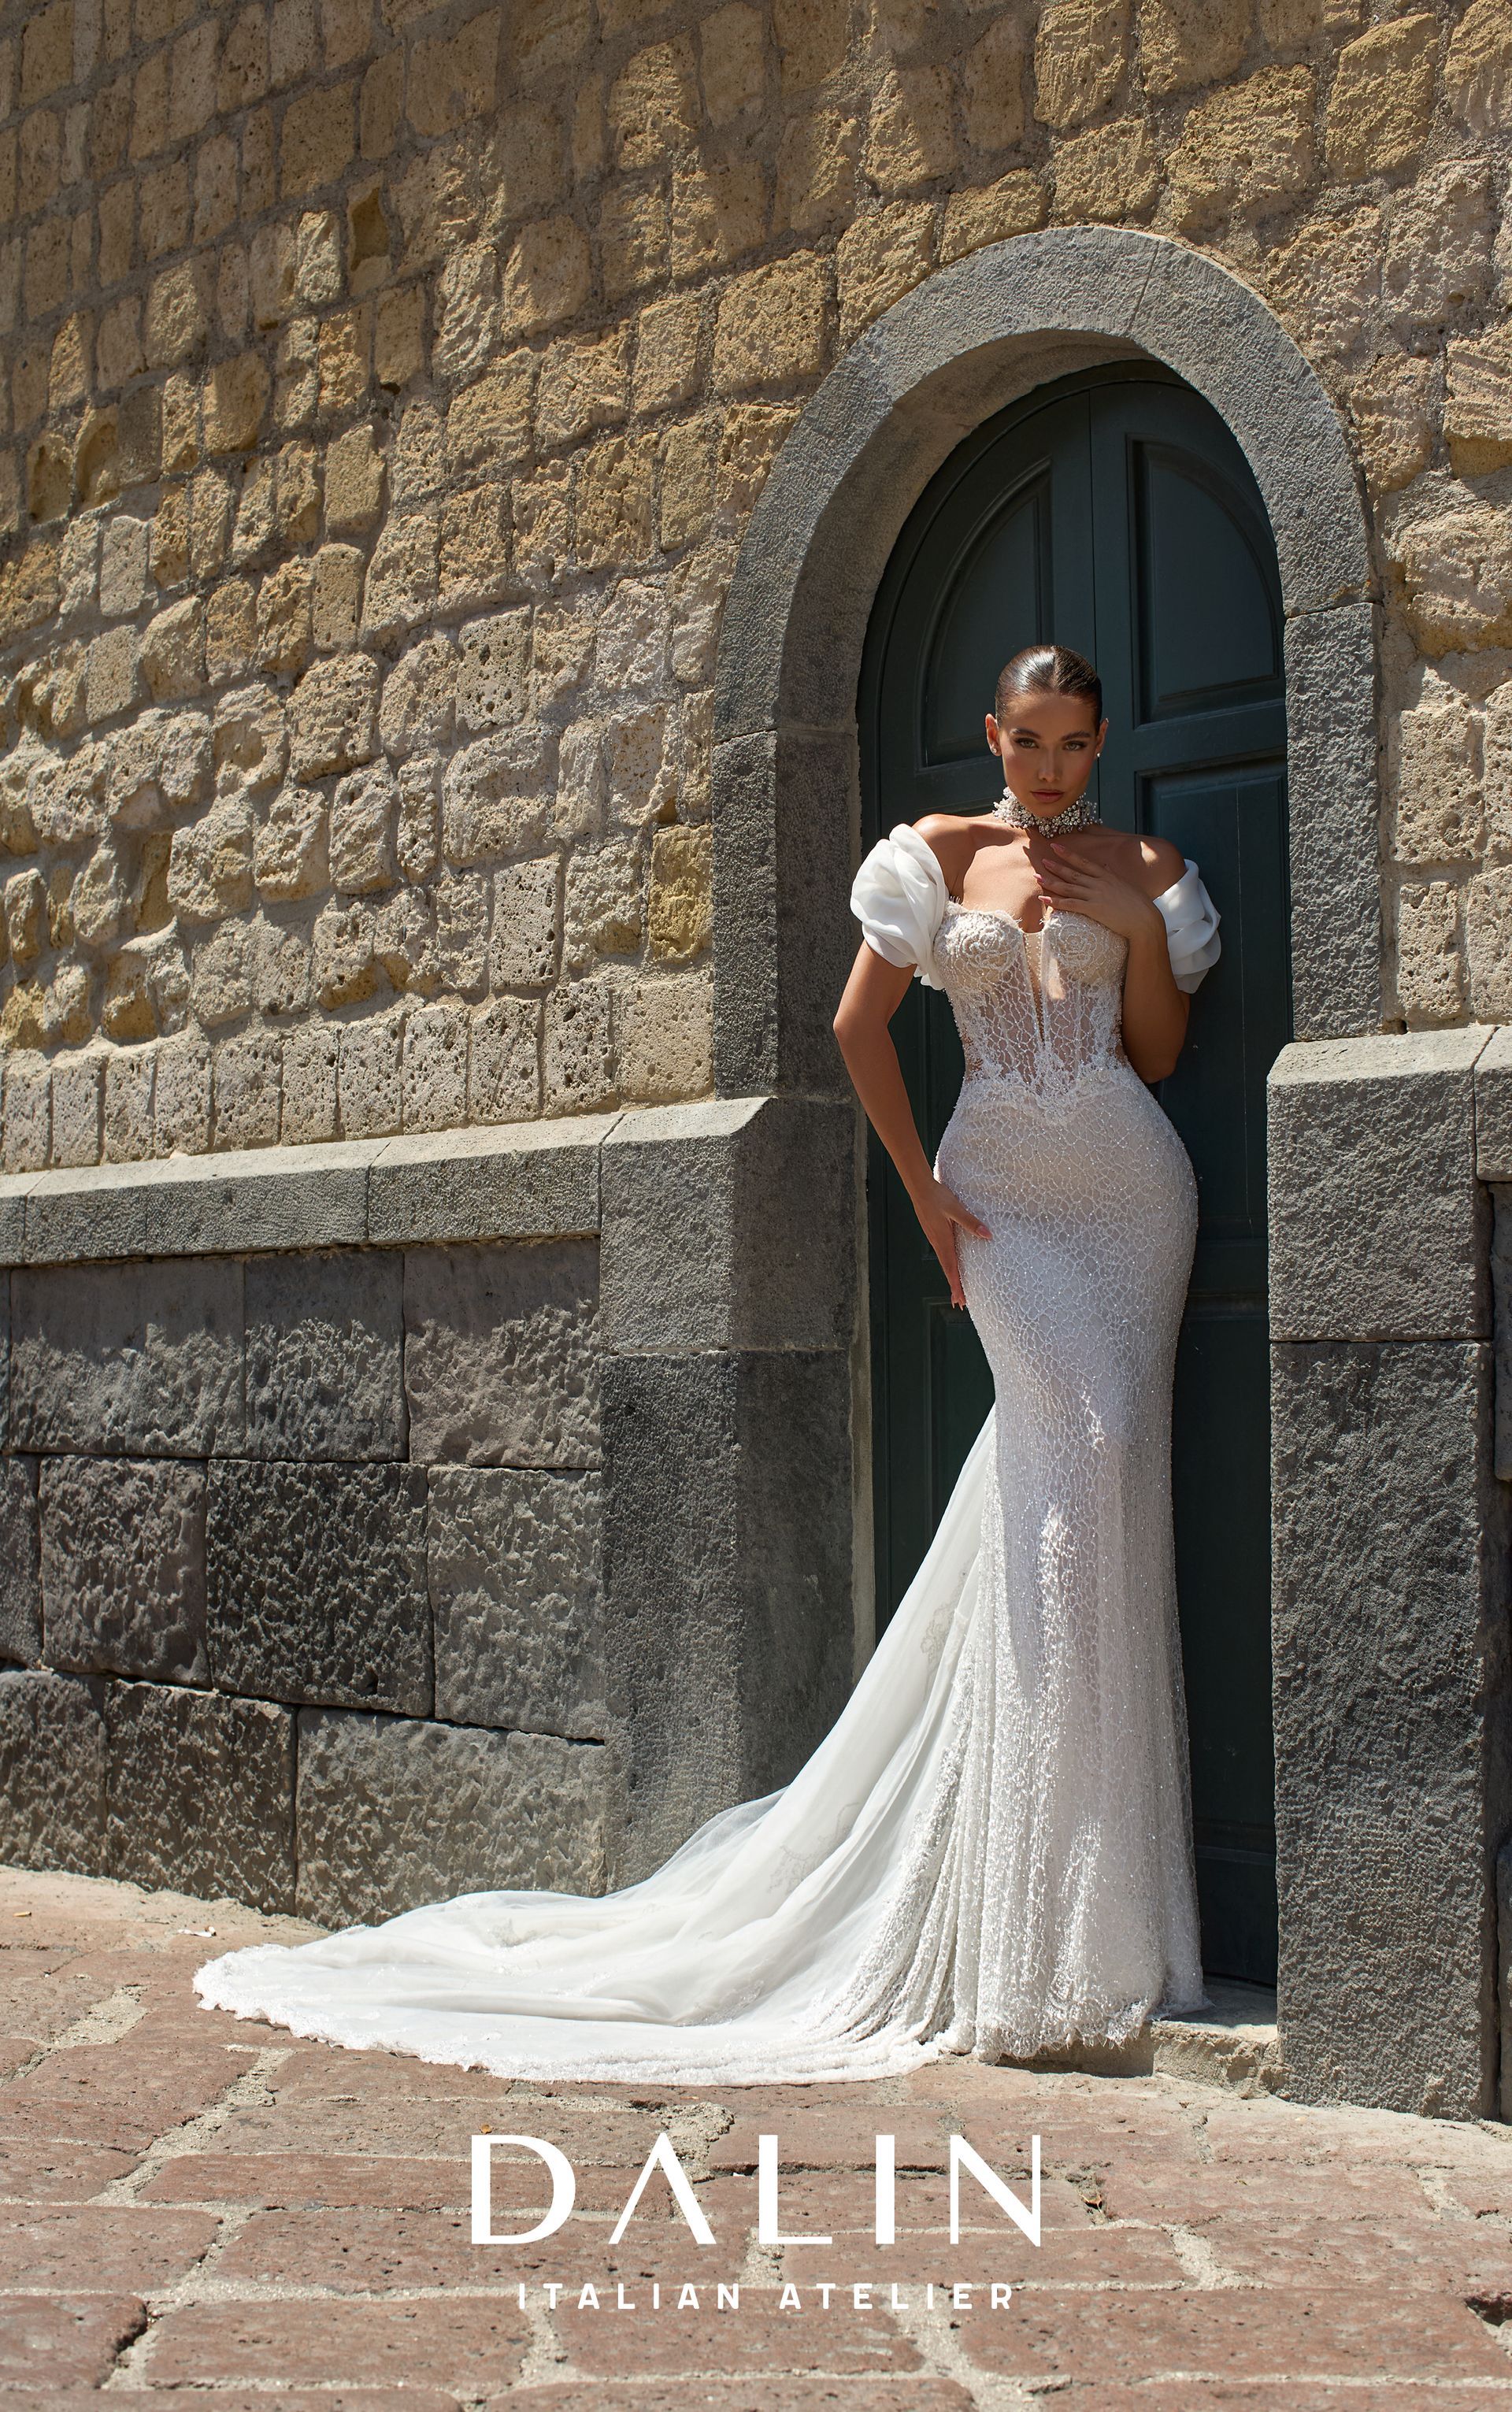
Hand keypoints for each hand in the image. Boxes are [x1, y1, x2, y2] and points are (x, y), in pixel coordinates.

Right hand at [912, 1176, 990, 1309]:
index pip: (951, 1268)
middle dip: (954, 1287)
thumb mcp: (956, 1209)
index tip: (960, 1300)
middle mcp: (937, 1243)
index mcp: (943, 1240)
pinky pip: (942, 1253)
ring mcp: (934, 1238)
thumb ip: (971, 1222)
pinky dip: (948, 1265)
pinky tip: (952, 1264)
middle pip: (947, 1269)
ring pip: (944, 1262)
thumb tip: (987, 1235)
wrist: (919, 1188)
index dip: (956, 1285)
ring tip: (957, 1289)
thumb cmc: (938, 1197)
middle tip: (960, 1303)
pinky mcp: (934, 1233)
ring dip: (951, 1277)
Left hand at [1035, 843, 1161, 943]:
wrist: (1144, 920)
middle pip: (1073, 873)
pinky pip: (1070, 904)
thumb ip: (1113, 874)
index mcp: (1107, 875)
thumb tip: (1106, 866)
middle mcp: (1099, 883)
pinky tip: (1044, 898)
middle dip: (1056, 866)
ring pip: (1068, 887)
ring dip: (1051, 882)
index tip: (1056, 847)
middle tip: (1041, 860)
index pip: (1084, 862)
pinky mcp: (1093, 909)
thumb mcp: (1126, 885)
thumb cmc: (1139, 904)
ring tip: (1037, 877)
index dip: (1069, 854)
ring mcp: (1095, 895)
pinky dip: (1055, 901)